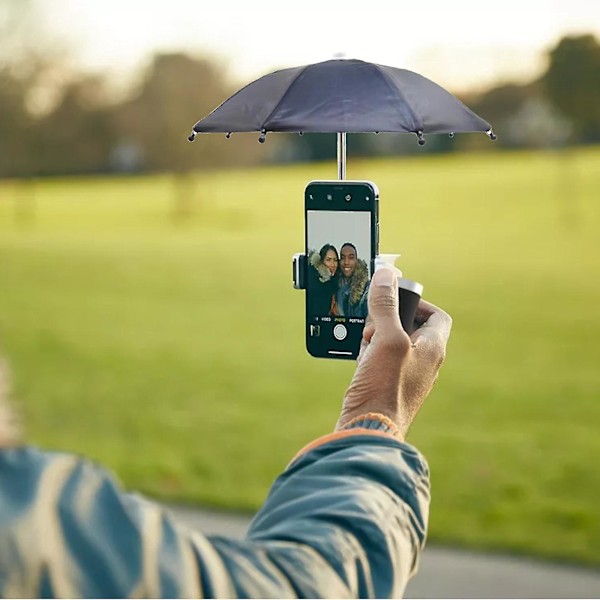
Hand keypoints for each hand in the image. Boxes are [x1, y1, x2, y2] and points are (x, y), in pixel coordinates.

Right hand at [336, 267, 451, 439]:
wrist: (368, 431)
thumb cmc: (384, 388)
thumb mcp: (386, 339)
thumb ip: (387, 306)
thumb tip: (386, 274)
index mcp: (434, 349)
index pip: (437, 315)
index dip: (419, 302)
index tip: (396, 300)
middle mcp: (425, 363)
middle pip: (412, 327)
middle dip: (390, 319)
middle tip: (375, 324)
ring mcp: (407, 377)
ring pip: (394, 344)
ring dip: (378, 337)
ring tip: (366, 342)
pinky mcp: (389, 387)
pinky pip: (382, 361)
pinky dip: (371, 354)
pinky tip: (359, 359)